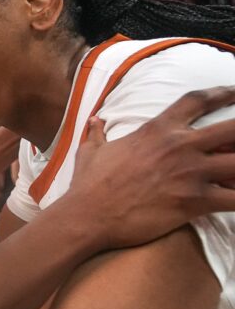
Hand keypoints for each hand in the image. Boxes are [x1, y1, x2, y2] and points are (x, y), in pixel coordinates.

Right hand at [67, 87, 234, 250]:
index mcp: (157, 129)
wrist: (88, 215)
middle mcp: (179, 146)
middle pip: (232, 128)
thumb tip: (94, 121)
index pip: (198, 100)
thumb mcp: (90, 152)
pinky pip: (233, 198)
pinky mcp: (194, 201)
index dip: (223, 93)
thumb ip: (97, 133)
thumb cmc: (88, 185)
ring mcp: (189, 173)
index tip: (234, 92)